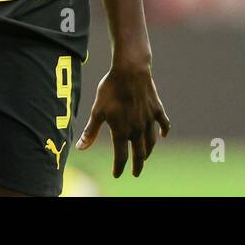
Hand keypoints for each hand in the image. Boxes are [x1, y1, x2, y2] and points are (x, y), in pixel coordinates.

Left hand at [77, 62, 169, 177]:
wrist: (130, 70)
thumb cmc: (110, 89)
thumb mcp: (97, 111)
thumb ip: (91, 131)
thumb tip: (80, 148)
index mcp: (122, 131)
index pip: (121, 157)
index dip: (119, 168)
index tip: (117, 174)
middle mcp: (137, 129)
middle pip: (139, 154)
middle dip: (137, 165)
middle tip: (136, 173)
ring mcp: (149, 120)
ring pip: (151, 142)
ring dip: (148, 152)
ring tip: (145, 157)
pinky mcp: (156, 109)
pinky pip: (163, 123)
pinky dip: (164, 131)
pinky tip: (163, 135)